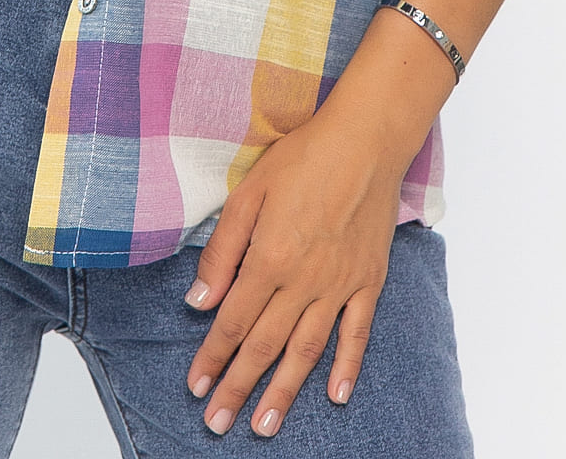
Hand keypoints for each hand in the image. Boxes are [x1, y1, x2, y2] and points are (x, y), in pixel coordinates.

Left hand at [182, 114, 406, 437]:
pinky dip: (346, 367)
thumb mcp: (249, 191)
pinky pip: (357, 333)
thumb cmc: (303, 157)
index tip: (196, 387)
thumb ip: (223, 250)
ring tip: (265, 425)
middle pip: (266, 346)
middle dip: (239, 387)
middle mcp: (305, 280)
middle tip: (218, 424)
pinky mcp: (369, 281)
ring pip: (307, 351)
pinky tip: (335, 394)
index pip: (233, 321)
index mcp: (270, 257)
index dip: (213, 356)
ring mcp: (341, 284)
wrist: (366, 140)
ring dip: (285, 392)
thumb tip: (199, 301)